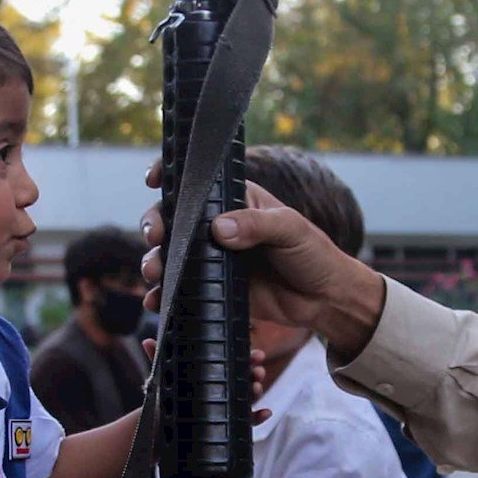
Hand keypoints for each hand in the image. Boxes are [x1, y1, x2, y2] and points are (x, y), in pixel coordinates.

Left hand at [139, 336, 273, 417]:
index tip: (257, 354)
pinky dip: (258, 418)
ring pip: (247, 399)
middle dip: (255, 373)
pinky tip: (266, 412)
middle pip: (244, 380)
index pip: (234, 364)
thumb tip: (146, 341)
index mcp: (214, 376)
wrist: (161, 427)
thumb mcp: (164, 378)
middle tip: (258, 371)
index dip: (248, 358)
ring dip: (257, 392)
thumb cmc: (167, 398)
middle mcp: (224, 391)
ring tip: (258, 387)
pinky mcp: (228, 427)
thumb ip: (158, 359)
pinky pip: (247, 423)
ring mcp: (227, 409)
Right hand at [141, 174, 385, 359]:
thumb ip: (256, 226)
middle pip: (173, 218)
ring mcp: (213, 257)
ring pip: (171, 254)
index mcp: (235, 200)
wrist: (324, 300)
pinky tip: (157, 302)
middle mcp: (218, 225)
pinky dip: (165, 295)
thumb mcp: (289, 230)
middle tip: (155, 238)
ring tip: (155, 274)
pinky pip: (182, 289)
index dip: (170, 175)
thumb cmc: (313, 254)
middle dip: (154, 225)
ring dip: (155, 261)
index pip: (197, 181)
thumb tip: (218, 229)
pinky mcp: (213, 288)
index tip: (153, 181)